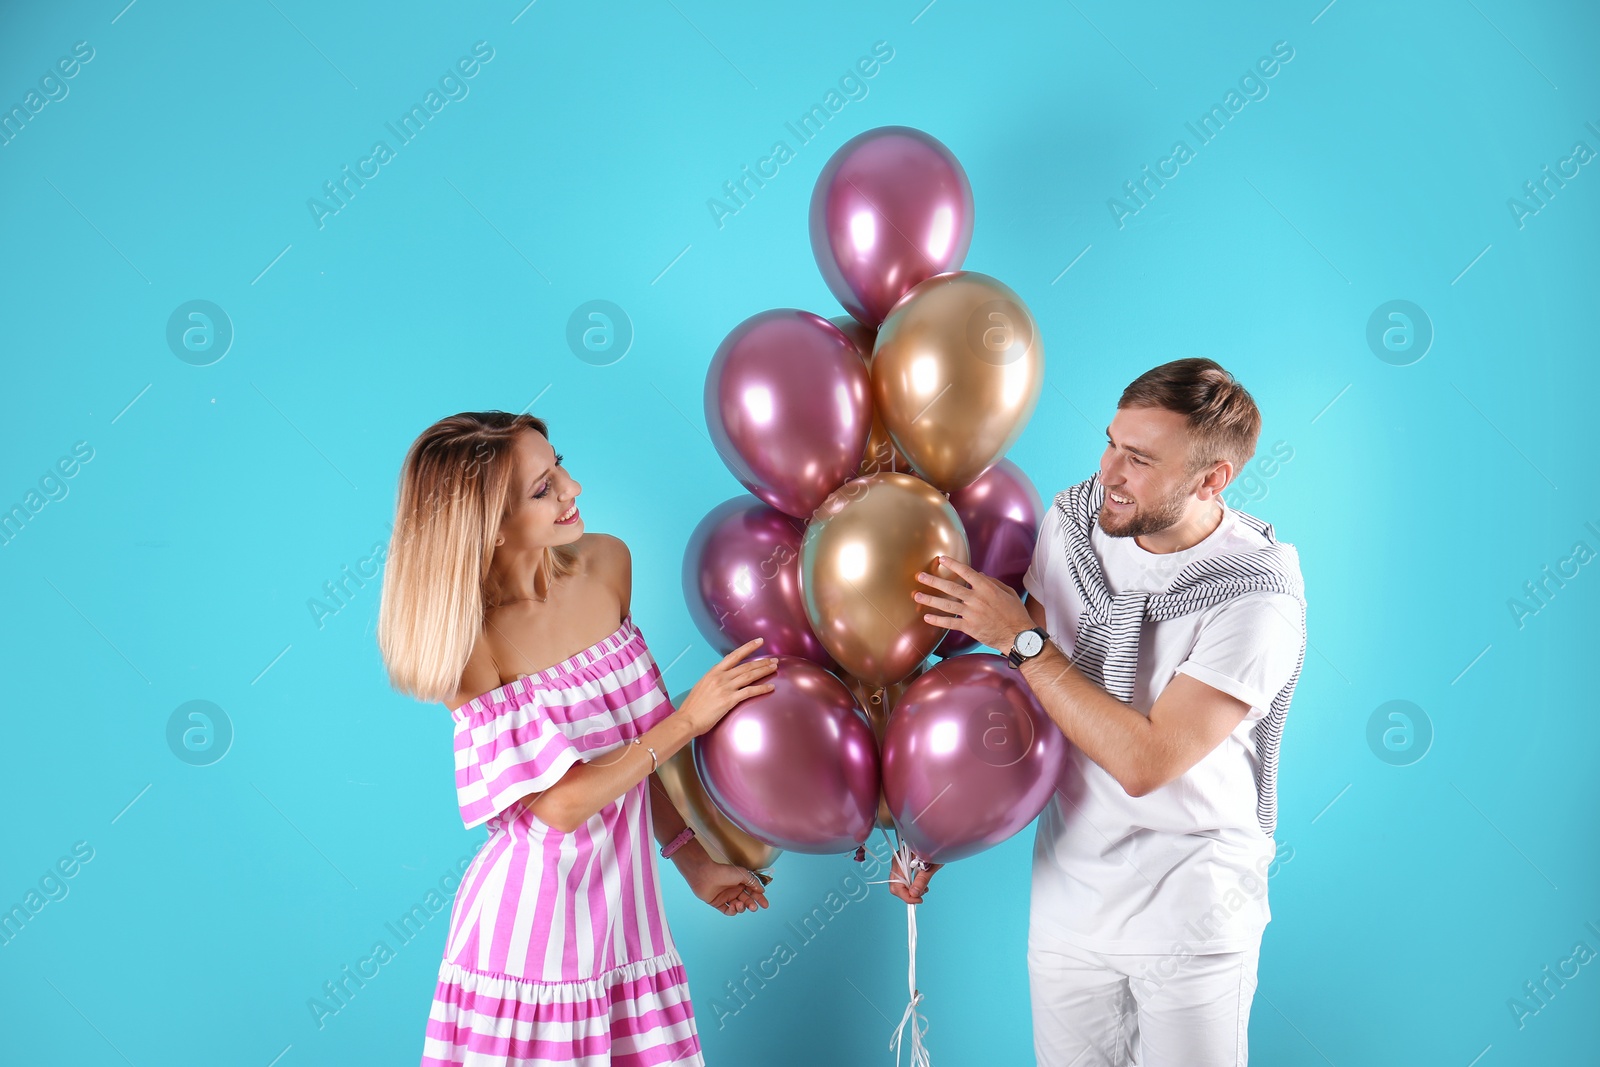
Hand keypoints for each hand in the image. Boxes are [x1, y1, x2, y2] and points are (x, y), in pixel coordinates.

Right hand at [676, 638, 777, 735]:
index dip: (748, 647)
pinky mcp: (729, 700)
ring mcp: (725, 687)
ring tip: (774, 668)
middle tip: (774, 659)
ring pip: (749, 676)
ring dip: (764, 671)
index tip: (759, 641)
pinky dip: (762, 688)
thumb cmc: (693, 706)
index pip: (734, 655)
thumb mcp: (702, 686)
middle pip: (746, 666)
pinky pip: (749, 691)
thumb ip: (714, 679)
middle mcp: (720, 677)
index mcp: (713, 672)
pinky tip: (771, 687)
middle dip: (762, 662)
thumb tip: (723, 677)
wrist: (687, 719)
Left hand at [686, 859, 770, 915]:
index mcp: (741, 882)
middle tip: (753, 907)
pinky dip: (732, 911)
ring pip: (738, 907)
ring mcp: (726, 897)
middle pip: (747, 901)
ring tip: (739, 904)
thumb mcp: (742, 874)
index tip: (765, 905)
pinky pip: (727, 911)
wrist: (706, 875)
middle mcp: (734, 890)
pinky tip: (732, 906)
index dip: (760, 899)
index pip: (753, 892)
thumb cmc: (724, 872)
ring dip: (741, 908)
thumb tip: (762, 889)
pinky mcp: (718, 903)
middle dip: (751, 905)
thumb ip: (753, 882)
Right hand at [888, 850, 941, 905]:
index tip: (919, 900)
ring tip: (924, 888)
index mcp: (901, 859)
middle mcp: (897, 862)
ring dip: (910, 891)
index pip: (896, 884)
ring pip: (898, 885)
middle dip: (908, 894)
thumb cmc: (935, 847)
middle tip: (921, 896)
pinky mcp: (904, 866)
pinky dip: (912, 886)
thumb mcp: (931, 864)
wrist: (938, 839)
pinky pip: (903, 881)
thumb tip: (914, 894)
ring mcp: (900, 864)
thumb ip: (922, 879)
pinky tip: (921, 884)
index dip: (906, 896)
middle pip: (895, 886)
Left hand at [912, 555, 1034, 653]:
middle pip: (951, 587)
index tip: (941, 559)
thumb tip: (978, 574)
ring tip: (917, 596)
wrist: (1018, 636)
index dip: (953, 564)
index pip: (967, 572)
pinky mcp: (969, 627)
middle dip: (934, 581)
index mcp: (987, 588)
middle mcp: (977, 599)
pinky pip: (950, 623)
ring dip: (930, 600)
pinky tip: (927, 618)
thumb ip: (993, 582)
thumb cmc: (1016, 614)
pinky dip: (937, 621)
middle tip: (920, 576)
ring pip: (946, 604)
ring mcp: (972, 614)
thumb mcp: (1008, 593)